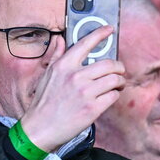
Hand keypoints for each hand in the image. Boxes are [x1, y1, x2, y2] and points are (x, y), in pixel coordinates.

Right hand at [19, 25, 125, 151]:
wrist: (40, 129)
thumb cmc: (43, 104)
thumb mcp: (46, 75)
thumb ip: (56, 56)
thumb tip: (60, 40)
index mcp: (63, 66)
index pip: (85, 43)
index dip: (100, 34)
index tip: (109, 30)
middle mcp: (75, 76)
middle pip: (109, 64)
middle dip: (119, 67)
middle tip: (119, 71)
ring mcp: (85, 93)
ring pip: (115, 80)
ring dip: (120, 82)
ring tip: (117, 85)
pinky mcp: (92, 108)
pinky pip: (113, 96)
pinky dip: (114, 96)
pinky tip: (109, 97)